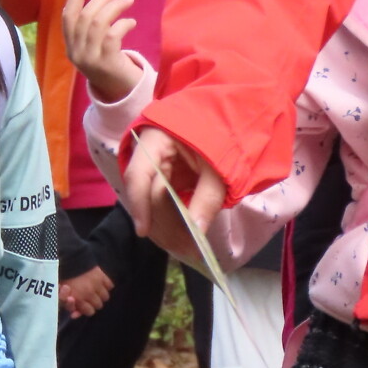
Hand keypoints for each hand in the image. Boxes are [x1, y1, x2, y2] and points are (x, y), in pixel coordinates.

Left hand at [60, 265, 112, 317]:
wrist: (70, 257)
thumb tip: (74, 315)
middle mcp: (89, 293)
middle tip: (89, 297)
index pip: (90, 312)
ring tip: (95, 290)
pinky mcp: (102, 276)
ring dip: (101, 295)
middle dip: (93, 302)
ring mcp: (97, 285)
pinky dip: (106, 285)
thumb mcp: (61, 293)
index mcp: (78, 298)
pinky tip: (100, 283)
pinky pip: (110, 286)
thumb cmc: (64, 276)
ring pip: (106, 297)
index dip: (86, 309)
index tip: (83, 305)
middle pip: (99, 305)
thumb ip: (68, 305)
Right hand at [61, 0, 140, 102]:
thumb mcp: (92, 47)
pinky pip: (112, 36)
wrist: (121, 92)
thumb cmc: (108, 63)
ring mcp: (91, 59)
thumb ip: (89, 28)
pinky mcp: (107, 63)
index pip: (67, 17)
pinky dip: (123, 24)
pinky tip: (132, 22)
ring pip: (97, 23)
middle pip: (85, 17)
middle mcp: (77, 53)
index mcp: (70, 47)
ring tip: (128, 0)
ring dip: (115, 7)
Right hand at [123, 125, 225, 243]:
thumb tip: (197, 230)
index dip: (138, 205)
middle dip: (163, 225)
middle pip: (145, 196)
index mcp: (155, 141)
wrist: (229, 118)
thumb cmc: (221, 133)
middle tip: (186, 249)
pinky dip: (173, 223)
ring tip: (190, 250)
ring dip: (168, 229)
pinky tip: (186, 239)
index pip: (137, 176)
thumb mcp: (219, 163)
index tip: (142, 231)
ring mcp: (155, 169)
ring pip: (151, 204)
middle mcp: (148, 156)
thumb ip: (208, 195)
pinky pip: (162, 205)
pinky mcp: (165, 181)